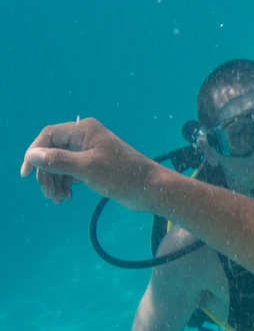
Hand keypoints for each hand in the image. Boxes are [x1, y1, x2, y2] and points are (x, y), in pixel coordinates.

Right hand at [21, 118, 159, 209]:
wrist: (149, 189)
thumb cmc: (123, 175)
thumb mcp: (87, 169)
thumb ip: (58, 161)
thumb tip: (31, 155)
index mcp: (84, 130)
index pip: (49, 136)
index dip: (34, 153)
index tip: (26, 174)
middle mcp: (85, 137)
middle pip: (52, 152)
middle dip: (47, 174)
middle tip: (50, 195)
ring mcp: (88, 151)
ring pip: (59, 164)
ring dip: (55, 182)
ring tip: (60, 200)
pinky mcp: (92, 165)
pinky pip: (69, 172)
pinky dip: (64, 184)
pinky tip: (67, 197)